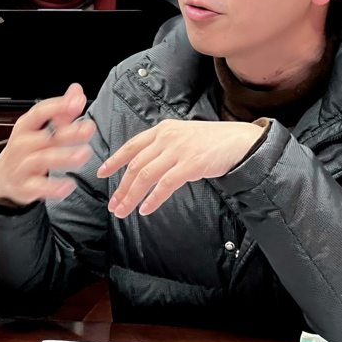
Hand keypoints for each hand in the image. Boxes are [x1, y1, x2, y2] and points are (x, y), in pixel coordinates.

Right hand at [0, 83, 95, 205]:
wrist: (3, 176)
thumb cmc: (27, 148)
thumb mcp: (40, 128)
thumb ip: (62, 111)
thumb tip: (77, 91)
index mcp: (25, 127)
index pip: (38, 112)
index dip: (57, 106)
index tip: (77, 102)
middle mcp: (22, 145)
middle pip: (44, 137)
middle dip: (67, 133)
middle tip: (88, 129)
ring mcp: (22, 166)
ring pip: (42, 160)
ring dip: (63, 157)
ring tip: (83, 154)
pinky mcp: (25, 186)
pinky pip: (38, 187)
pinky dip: (53, 187)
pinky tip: (68, 185)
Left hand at [98, 119, 264, 216]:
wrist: (240, 141)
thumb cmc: (213, 142)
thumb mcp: (184, 136)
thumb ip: (164, 146)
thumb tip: (145, 165)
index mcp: (163, 130)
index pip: (131, 146)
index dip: (114, 160)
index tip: (101, 173)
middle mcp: (167, 138)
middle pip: (135, 165)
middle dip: (121, 187)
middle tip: (113, 204)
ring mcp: (179, 151)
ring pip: (145, 176)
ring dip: (131, 196)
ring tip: (124, 211)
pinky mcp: (191, 165)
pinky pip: (165, 185)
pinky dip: (153, 199)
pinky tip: (146, 209)